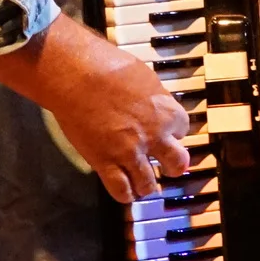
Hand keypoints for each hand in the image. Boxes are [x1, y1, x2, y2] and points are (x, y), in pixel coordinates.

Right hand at [0, 14, 191, 203]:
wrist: (76, 74)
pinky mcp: (104, 162)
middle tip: (168, 167)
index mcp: (166, 112)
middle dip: (174, 166)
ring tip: (144, 184)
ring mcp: (129, 152)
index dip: (173, 132)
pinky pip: (121, 190)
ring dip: (148, 185)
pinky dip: (125, 194)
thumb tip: (156, 104)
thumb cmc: (107, 66)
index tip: (167, 133)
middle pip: (177, 163)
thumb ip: (153, 97)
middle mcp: (153, 136)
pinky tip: (125, 191)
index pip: (183, 130)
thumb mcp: (144, 76)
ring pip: (149, 184)